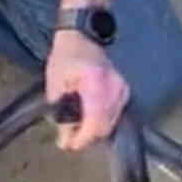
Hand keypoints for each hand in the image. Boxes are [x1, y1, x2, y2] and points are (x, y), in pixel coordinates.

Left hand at [46, 29, 129, 150]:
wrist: (83, 36)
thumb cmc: (66, 57)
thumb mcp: (56, 85)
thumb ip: (61, 114)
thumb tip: (65, 139)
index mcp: (96, 85)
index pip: (95, 124)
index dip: (82, 139)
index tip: (67, 146)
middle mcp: (115, 89)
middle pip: (105, 127)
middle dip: (86, 138)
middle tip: (68, 140)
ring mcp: (123, 90)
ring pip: (111, 124)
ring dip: (93, 131)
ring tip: (75, 130)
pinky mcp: (125, 91)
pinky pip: (115, 115)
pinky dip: (101, 122)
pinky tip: (87, 120)